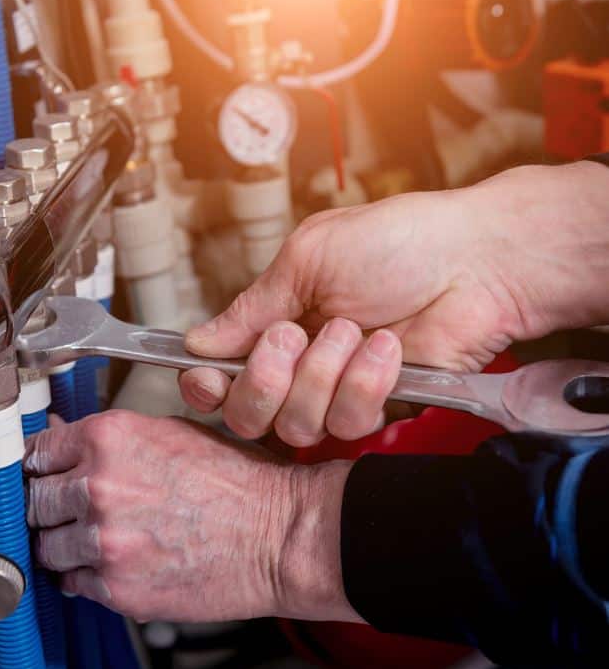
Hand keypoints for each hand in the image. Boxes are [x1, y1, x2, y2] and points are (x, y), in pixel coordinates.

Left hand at [24, 412, 358, 623]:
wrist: (278, 532)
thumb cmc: (239, 481)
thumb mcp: (175, 433)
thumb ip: (116, 439)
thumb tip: (72, 443)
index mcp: (112, 438)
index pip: (38, 451)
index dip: (43, 464)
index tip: (44, 473)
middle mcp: (100, 486)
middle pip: (34, 500)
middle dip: (53, 504)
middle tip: (80, 507)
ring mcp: (104, 540)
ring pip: (46, 545)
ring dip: (67, 542)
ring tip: (104, 537)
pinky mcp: (117, 587)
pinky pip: (73, 582)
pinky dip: (87, 574)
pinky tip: (119, 560)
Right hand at [180, 161, 608, 445]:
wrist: (471, 261)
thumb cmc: (393, 243)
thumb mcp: (306, 259)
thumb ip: (250, 308)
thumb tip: (198, 342)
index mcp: (274, 324)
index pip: (220, 374)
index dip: (205, 385)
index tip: (206, 378)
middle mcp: (299, 366)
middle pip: (247, 416)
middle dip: (264, 380)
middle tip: (293, 335)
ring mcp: (336, 392)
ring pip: (296, 426)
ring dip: (322, 374)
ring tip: (355, 330)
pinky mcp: (378, 410)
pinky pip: (348, 424)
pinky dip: (365, 383)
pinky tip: (386, 348)